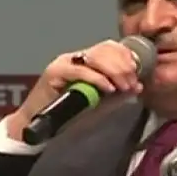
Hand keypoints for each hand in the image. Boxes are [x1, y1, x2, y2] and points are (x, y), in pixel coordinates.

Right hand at [7, 39, 142, 140]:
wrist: (37, 127)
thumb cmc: (67, 117)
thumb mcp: (99, 106)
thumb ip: (118, 96)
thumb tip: (138, 85)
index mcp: (86, 62)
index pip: (110, 47)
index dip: (126, 56)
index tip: (137, 74)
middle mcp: (76, 57)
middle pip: (105, 49)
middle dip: (123, 66)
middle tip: (131, 84)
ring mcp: (64, 62)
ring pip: (95, 56)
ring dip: (114, 71)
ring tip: (122, 87)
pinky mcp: (54, 72)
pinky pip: (80, 70)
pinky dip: (97, 78)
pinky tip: (108, 88)